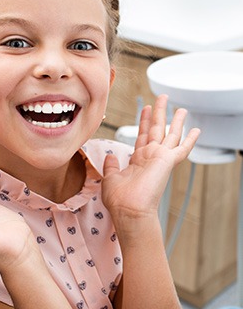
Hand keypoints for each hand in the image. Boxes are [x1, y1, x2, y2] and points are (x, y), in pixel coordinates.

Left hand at [102, 95, 199, 227]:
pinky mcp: (168, 161)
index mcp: (138, 160)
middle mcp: (151, 157)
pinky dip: (190, 140)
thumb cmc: (120, 199)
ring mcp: (160, 159)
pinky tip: (196, 130)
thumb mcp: (111, 177)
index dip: (145, 122)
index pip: (143, 136)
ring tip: (180, 108)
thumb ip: (111, 165)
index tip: (146, 109)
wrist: (129, 210)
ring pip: (170, 134)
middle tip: (162, 98)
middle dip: (159, 113)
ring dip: (175, 120)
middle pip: (156, 129)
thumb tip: (111, 156)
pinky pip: (182, 149)